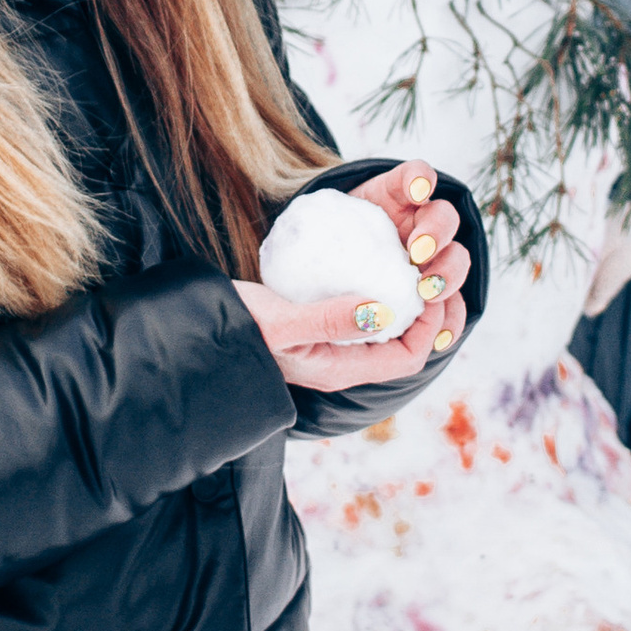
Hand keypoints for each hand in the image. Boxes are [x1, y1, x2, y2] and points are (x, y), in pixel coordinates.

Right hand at [234, 163, 471, 393]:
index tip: (431, 285)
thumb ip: (329, 318)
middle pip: (405, 346)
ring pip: (388, 327)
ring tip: (414, 263)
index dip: (431, 325)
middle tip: (434, 272)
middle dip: (429, 313)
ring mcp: (331, 345)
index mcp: (339, 370)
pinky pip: (366, 311)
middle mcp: (341, 361)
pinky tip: (379, 261)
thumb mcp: (280, 321)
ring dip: (408, 299)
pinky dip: (382, 289)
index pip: (407, 358)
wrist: (197, 326)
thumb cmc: (232, 327)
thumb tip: (384, 310)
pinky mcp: (320, 323)